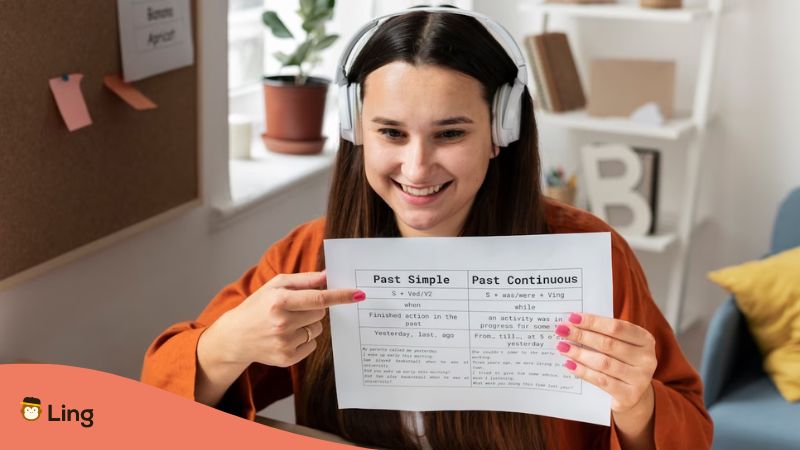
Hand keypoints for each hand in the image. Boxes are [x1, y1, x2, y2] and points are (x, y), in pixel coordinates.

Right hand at [212, 270, 364, 367]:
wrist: (235, 337)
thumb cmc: (257, 306)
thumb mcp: (275, 286)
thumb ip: (304, 280)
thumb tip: (328, 276)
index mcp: (279, 301)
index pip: (318, 298)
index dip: (340, 296)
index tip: (358, 294)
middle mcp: (282, 323)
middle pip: (320, 313)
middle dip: (314, 308)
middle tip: (295, 308)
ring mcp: (284, 343)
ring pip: (318, 329)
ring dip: (309, 324)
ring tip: (287, 323)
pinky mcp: (287, 358)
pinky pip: (312, 345)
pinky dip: (304, 339)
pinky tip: (286, 336)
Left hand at [554, 312, 656, 414]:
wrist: (633, 396)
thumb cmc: (622, 362)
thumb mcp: (620, 346)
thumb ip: (603, 334)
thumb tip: (573, 323)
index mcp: (646, 340)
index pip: (617, 327)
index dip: (593, 321)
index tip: (572, 317)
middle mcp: (647, 359)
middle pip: (608, 344)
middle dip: (582, 335)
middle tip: (562, 330)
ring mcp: (640, 378)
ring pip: (603, 363)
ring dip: (579, 353)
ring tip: (562, 347)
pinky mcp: (630, 395)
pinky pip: (601, 381)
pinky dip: (583, 371)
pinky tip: (570, 365)